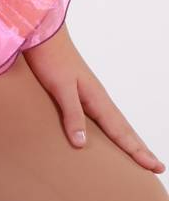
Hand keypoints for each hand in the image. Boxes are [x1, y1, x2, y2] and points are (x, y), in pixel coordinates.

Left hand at [23, 26, 164, 172]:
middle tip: (158, 167)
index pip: (121, 131)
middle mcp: (98, 97)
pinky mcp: (80, 92)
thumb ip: (71, 114)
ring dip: (129, 140)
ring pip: (115, 123)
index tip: (156, 166)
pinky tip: (109, 133)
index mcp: (97, 98)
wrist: (42, 33)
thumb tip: (82, 144)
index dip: (137, 150)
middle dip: (140, 148)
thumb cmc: (51, 58)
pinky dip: (113, 129)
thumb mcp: (60, 87)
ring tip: (140, 154)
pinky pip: (103, 117)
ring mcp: (90, 94)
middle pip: (124, 128)